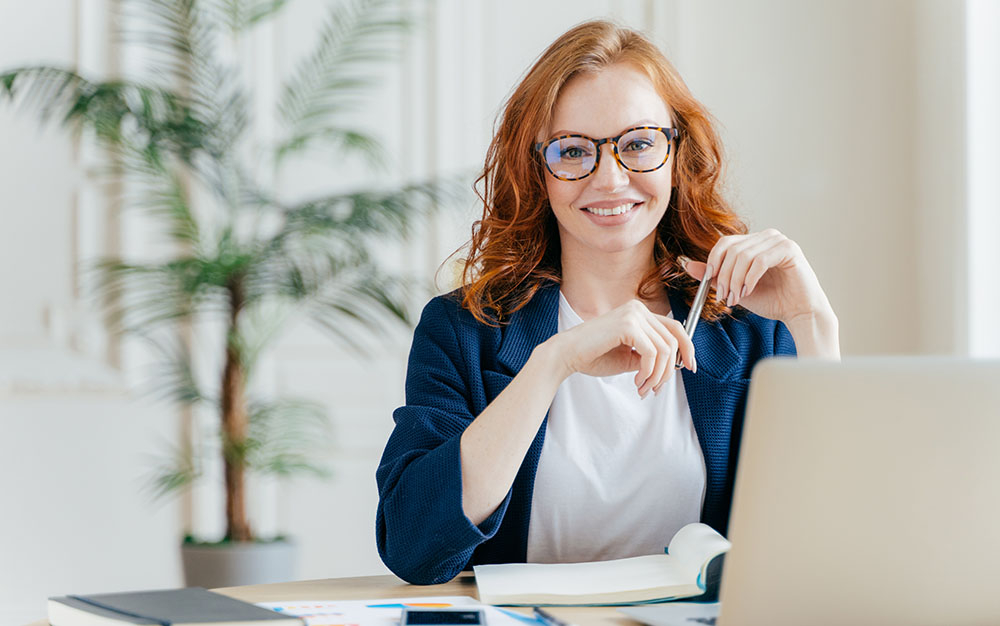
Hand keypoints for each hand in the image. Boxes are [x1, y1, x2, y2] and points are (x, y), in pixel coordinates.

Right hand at [547, 299, 695, 397]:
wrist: (566, 355)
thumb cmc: (593, 356)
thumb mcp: (629, 358)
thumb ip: (650, 357)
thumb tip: (672, 366)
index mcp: (638, 313)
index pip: (674, 327)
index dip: (687, 348)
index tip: (689, 367)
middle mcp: (637, 309)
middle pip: (673, 340)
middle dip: (668, 370)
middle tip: (655, 389)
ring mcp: (633, 314)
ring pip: (665, 350)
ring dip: (657, 375)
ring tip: (643, 388)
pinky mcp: (627, 325)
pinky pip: (652, 354)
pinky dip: (648, 372)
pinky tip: (637, 381)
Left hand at [681, 229, 833, 325]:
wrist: (798, 313)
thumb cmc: (771, 300)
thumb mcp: (735, 288)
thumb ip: (714, 275)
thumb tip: (687, 265)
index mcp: (754, 242)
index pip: (725, 243)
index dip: (713, 262)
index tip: (710, 283)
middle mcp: (766, 236)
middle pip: (732, 248)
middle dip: (723, 275)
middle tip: (723, 296)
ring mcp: (779, 241)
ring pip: (744, 255)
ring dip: (735, 280)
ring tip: (736, 298)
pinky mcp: (789, 249)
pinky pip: (760, 260)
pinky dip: (749, 278)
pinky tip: (748, 291)